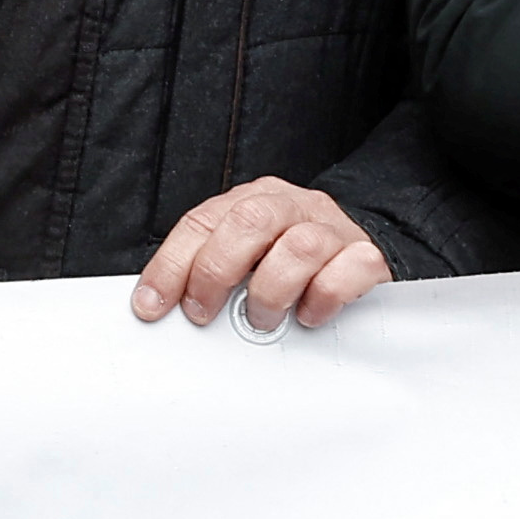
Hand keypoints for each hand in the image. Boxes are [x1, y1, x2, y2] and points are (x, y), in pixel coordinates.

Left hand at [132, 177, 391, 333]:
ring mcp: (332, 229)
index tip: (152, 305)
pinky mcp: (368, 256)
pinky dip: (324, 298)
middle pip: (249, 221)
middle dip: (216, 271)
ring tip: (261, 319)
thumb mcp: (248, 256)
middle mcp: (291, 206)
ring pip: (299, 246)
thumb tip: (162, 307)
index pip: (202, 222)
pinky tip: (309, 315)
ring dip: (271, 291)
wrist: (368, 248)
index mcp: (252, 199)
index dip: (171, 265)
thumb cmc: (294, 259)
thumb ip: (213, 270)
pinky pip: (350, 270)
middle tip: (204, 312)